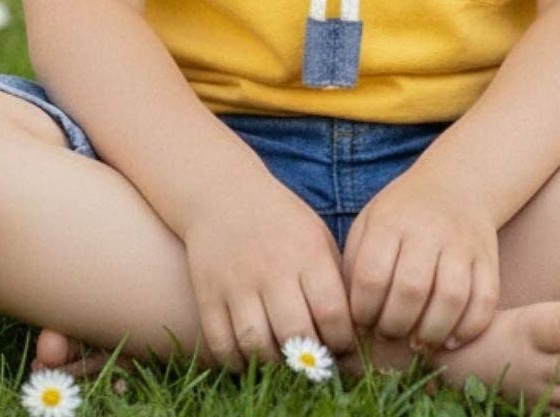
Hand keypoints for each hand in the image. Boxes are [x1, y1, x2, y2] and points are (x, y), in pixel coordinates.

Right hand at [179, 173, 356, 373]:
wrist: (222, 194)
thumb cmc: (280, 222)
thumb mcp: (316, 237)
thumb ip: (334, 280)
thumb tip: (351, 333)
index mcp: (307, 253)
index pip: (332, 313)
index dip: (341, 341)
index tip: (340, 346)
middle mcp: (272, 269)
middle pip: (295, 334)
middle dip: (309, 360)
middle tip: (312, 363)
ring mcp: (237, 283)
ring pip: (257, 346)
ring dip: (273, 366)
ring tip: (282, 362)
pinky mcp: (208, 294)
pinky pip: (221, 345)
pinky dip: (237, 362)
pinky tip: (249, 358)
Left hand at [341, 162, 498, 352]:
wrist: (457, 184)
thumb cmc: (402, 214)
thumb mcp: (370, 224)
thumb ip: (356, 265)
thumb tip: (351, 317)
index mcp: (390, 221)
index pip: (372, 276)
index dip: (363, 311)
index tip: (363, 322)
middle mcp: (428, 230)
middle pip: (412, 289)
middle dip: (395, 326)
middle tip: (390, 335)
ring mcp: (462, 243)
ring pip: (451, 297)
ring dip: (431, 333)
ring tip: (417, 344)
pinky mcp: (488, 258)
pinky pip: (485, 300)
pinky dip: (468, 328)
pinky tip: (449, 340)